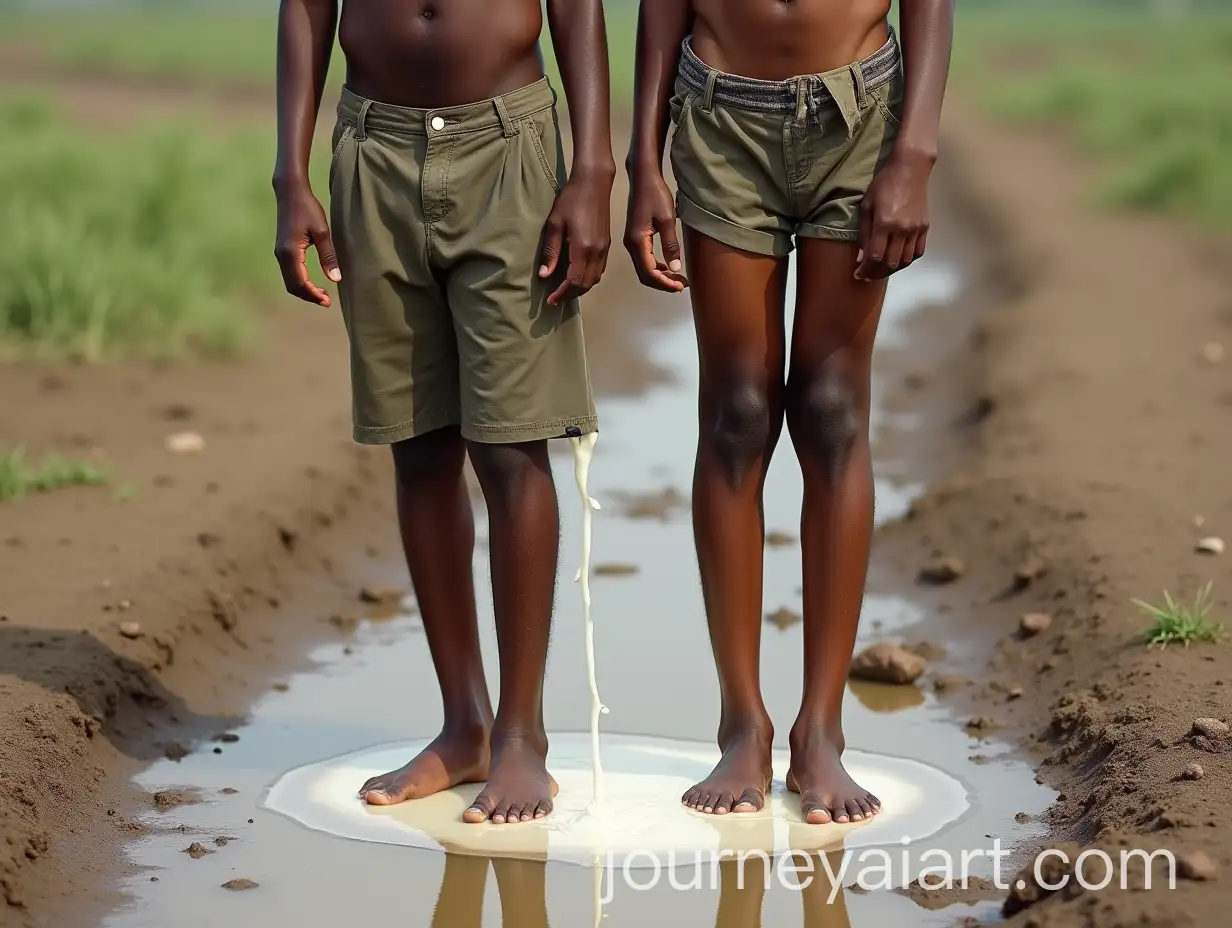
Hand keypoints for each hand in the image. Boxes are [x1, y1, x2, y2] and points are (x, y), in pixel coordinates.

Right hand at [274, 181, 339, 306]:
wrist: (290, 192)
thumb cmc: (308, 209)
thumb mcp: (323, 232)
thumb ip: (329, 256)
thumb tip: (336, 279)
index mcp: (291, 253)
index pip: (300, 283)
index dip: (313, 295)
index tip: (328, 301)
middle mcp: (281, 255)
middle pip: (293, 286)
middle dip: (309, 296)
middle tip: (327, 300)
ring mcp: (279, 253)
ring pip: (289, 281)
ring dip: (304, 290)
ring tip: (322, 293)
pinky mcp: (281, 249)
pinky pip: (289, 273)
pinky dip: (300, 281)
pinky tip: (312, 281)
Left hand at [539, 168, 613, 305]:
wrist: (594, 183)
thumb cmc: (571, 200)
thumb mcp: (554, 224)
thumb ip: (551, 252)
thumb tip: (545, 275)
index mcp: (583, 249)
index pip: (574, 281)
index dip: (561, 294)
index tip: (550, 300)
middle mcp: (597, 253)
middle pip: (586, 285)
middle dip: (570, 295)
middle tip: (555, 298)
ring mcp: (604, 250)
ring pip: (595, 279)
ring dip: (581, 288)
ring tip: (565, 289)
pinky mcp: (607, 245)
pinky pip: (600, 270)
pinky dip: (589, 278)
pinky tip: (578, 275)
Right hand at [623, 171, 686, 291]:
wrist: (643, 177)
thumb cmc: (656, 195)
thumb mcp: (667, 219)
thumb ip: (671, 245)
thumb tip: (675, 269)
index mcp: (637, 242)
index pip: (650, 272)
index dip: (665, 283)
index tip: (681, 286)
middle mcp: (631, 246)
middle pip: (645, 275)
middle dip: (663, 283)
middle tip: (682, 285)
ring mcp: (631, 242)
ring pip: (644, 269)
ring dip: (660, 276)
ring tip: (678, 278)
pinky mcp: (635, 238)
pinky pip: (644, 260)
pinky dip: (656, 267)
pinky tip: (668, 267)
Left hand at [855, 151, 931, 280]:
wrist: (910, 168)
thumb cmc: (884, 183)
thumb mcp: (867, 206)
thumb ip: (864, 233)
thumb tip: (862, 256)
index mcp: (884, 223)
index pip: (874, 256)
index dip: (865, 269)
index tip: (858, 273)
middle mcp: (902, 229)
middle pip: (890, 263)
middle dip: (877, 273)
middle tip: (868, 275)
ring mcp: (916, 229)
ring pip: (905, 261)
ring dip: (892, 269)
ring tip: (881, 269)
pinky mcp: (925, 227)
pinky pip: (917, 252)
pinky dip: (907, 261)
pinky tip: (897, 260)